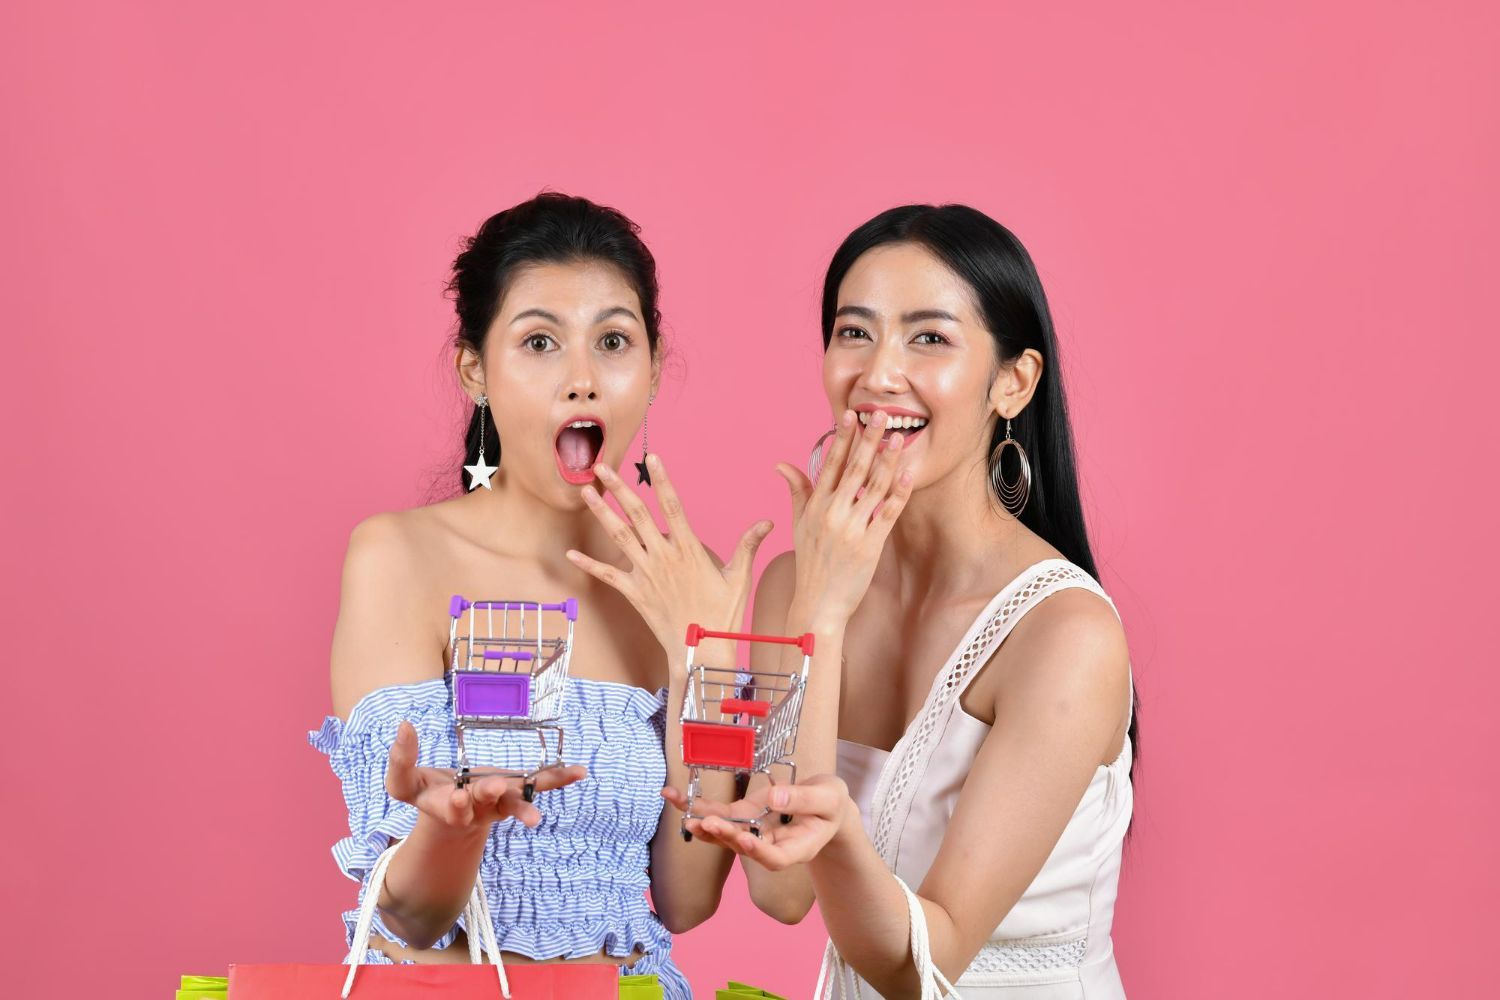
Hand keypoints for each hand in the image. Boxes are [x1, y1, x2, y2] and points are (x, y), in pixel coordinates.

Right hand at [385, 720, 587, 835]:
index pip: (447, 806)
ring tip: (536, 817)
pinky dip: (558, 779)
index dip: (452, 803)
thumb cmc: (427, 793)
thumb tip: (404, 725)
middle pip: (482, 803)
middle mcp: (474, 808)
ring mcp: (497, 802)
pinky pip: (538, 785)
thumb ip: (400, 760)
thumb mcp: (404, 784)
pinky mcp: (515, 791)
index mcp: (444, 806)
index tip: (455, 796)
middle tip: (492, 787)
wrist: (454, 812)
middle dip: (486, 794)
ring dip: (524, 806)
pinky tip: (580, 771)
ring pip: (513, 803)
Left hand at [566, 456, 772, 661]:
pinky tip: (570, 554)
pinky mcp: (634, 593)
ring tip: (586, 492)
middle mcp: (663, 557)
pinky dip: (589, 564)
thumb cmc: (722, 617)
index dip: (663, 480)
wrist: (700, 652)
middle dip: (618, 488)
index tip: (653, 458)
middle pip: (638, 515)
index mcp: (689, 549)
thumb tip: (767, 522)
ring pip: (619, 537)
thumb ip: (748, 546)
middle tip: (602, 467)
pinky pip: (607, 575)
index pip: (673, 506)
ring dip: (601, 513)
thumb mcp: (740, 578)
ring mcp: (646, 574)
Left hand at [661, 774, 853, 869]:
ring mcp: (754, 832)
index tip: (745, 840)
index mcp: (797, 848)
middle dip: (725, 835)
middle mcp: (771, 845)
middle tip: (707, 823)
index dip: (758, 851)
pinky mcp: (744, 816)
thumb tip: (775, 797)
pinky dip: (697, 807)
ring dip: (703, 824)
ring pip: (725, 834)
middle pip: (744, 847)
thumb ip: (804, 799)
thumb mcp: (828, 798)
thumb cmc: (830, 804)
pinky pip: (719, 814)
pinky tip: (675, 797)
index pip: (776, 858)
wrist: (824, 805)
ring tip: (684, 814)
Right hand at [777, 409, 914, 627]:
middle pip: (853, 469)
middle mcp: (832, 513)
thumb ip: (797, 491)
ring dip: (887, 460)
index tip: (850, 415)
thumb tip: (782, 464)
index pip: (830, 464)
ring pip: (872, 487)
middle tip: (880, 415)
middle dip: (867, 440)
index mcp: (816, 506)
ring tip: (898, 438)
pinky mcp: (870, 545)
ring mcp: (851, 529)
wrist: (818, 603)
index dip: (841, 439)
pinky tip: (907, 475)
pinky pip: (886, 514)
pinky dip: (897, 493)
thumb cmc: (810, 563)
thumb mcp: (798, 525)